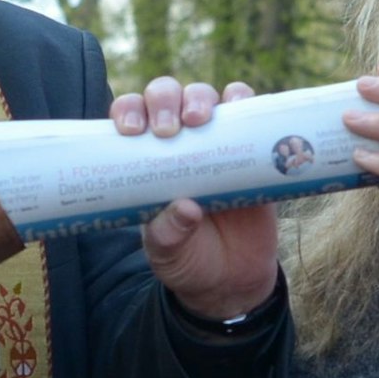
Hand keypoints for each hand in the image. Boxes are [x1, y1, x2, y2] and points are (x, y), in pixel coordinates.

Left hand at [109, 77, 279, 319]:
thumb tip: (185, 208)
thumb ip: (168, 235)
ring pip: (205, 97)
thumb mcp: (167, 254)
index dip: (127, 112)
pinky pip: (248, 113)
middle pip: (167, 97)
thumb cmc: (187, 260)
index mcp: (146, 160)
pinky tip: (241, 106)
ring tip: (200, 119)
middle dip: (165, 101)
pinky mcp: (251, 150)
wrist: (233, 281)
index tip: (131, 131)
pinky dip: (244, 100)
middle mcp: (179, 142)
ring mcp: (215, 142)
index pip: (130, 119)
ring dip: (201, 97)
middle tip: (168, 130)